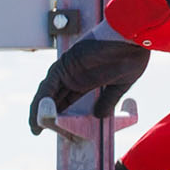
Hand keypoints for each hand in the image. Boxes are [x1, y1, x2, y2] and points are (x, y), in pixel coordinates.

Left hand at [28, 30, 150, 134]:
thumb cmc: (132, 56)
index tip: (56, 129)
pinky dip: (43, 98)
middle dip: (44, 114)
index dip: (59, 114)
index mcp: (86, 79)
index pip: (66, 99)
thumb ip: (108, 100)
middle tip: (38, 131)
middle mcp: (74, 74)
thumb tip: (99, 116)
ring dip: (39, 109)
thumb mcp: (119, 85)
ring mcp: (68, 68)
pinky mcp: (66, 63)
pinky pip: (49, 84)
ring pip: (47, 91)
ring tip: (35, 127)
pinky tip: (40, 113)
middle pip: (53, 96)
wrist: (133, 38)